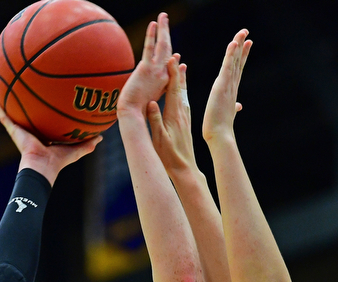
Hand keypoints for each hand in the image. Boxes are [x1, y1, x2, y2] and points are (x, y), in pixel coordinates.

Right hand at [0, 99, 100, 184]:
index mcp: (46, 137)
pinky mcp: (14, 130)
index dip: (48, 114)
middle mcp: (33, 132)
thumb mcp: (76, 151)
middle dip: (30, 105)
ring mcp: (22, 131)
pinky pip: (4, 117)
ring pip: (15, 114)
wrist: (42, 165)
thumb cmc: (58, 161)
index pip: (47, 123)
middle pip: (31, 116)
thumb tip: (100, 137)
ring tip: (8, 88)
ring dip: (11, 104)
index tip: (51, 103)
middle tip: (30, 90)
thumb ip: (87, 145)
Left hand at [117, 13, 171, 117]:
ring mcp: (157, 71)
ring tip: (163, 16)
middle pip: (169, 52)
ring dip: (164, 29)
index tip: (178, 57)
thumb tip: (155, 89)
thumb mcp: (150, 101)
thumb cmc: (139, 112)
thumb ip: (156, 91)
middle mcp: (164, 76)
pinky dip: (152, 34)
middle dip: (168, 36)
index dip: (174, 62)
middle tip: (167, 21)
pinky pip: (150, 47)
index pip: (172, 69)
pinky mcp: (147, 69)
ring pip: (163, 46)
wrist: (133, 115)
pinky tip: (154, 23)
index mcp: (165, 85)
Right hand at [147, 55, 197, 175]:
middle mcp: (182, 114)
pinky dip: (182, 92)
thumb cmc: (170, 156)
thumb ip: (154, 120)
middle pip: (180, 88)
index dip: (172, 73)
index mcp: (174, 115)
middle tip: (177, 56)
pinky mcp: (186, 124)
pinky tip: (182, 91)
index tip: (172, 58)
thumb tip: (150, 103)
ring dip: (181, 80)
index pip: (173, 89)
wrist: (185, 169)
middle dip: (177, 71)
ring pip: (183, 94)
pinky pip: (184, 103)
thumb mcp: (159, 139)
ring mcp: (185, 119)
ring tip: (181, 67)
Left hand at [202, 29, 250, 143]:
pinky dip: (231, 54)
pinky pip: (227, 66)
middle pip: (238, 63)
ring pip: (235, 62)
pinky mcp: (222, 86)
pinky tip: (233, 43)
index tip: (246, 45)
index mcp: (231, 91)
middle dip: (242, 48)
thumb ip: (233, 108)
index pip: (237, 70)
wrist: (219, 136)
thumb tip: (239, 107)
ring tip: (243, 33)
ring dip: (238, 46)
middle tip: (247, 34)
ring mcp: (228, 86)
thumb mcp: (227, 115)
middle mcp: (231, 86)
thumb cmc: (220, 129)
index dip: (242, 57)